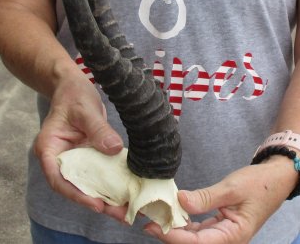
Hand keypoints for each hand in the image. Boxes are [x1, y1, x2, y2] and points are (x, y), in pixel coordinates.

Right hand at [34, 68, 123, 214]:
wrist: (72, 86)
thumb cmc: (73, 94)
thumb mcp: (86, 109)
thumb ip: (98, 130)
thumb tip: (114, 149)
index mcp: (48, 147)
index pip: (58, 177)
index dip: (76, 194)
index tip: (96, 204)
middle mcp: (58, 157)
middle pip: (74, 186)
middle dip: (96, 202)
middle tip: (121, 214)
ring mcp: (72, 157)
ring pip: (86, 183)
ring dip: (104, 196)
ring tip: (126, 209)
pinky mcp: (84, 155)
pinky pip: (95, 172)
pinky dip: (108, 182)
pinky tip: (125, 190)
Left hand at [144, 157, 297, 243]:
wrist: (274, 179)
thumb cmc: (258, 184)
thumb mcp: (232, 189)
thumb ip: (206, 197)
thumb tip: (180, 201)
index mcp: (232, 236)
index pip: (197, 242)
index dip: (172, 236)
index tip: (152, 226)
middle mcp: (225, 239)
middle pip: (191, 241)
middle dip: (167, 232)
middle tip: (144, 220)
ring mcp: (221, 233)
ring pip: (191, 236)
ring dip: (172, 227)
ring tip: (151, 215)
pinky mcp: (217, 224)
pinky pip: (196, 227)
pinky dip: (182, 220)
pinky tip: (168, 212)